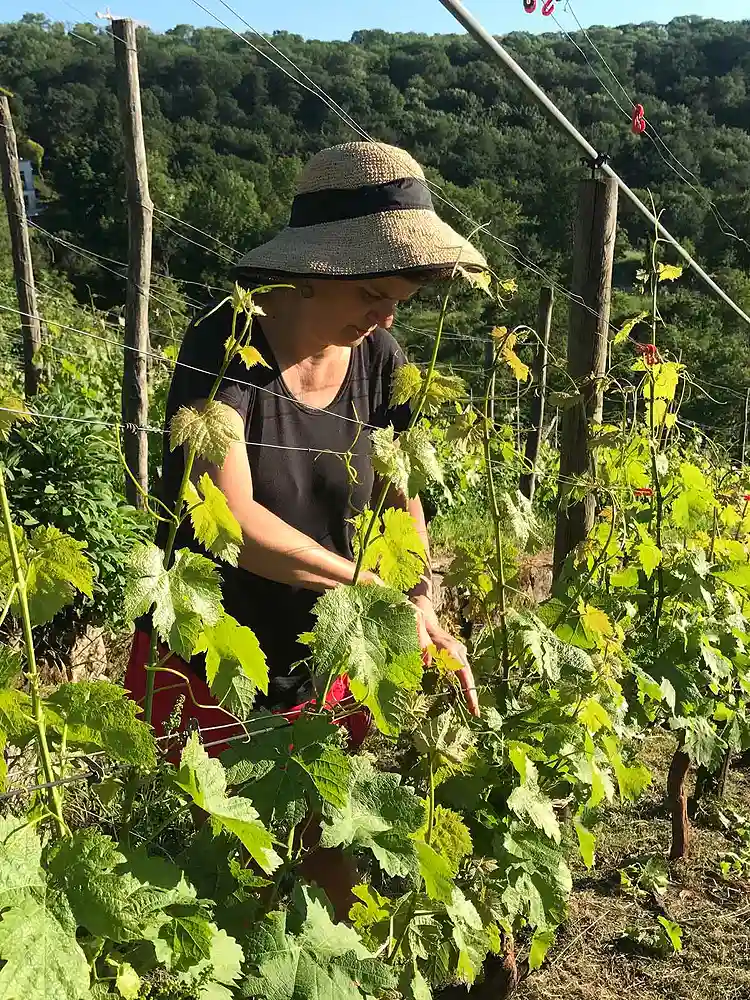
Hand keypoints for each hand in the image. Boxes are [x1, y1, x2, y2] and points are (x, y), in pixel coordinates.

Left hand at [412, 600, 479, 717]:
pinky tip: (465, 698)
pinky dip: (464, 685)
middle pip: (468, 675)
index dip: (468, 688)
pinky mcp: (454, 656)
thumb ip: (419, 641)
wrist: (422, 611)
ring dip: (469, 691)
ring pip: (466, 674)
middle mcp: (456, 650)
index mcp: (448, 646)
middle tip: (476, 714)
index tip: (473, 706)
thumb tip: (427, 664)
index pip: (462, 671)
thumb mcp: (414, 623)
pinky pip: (460, 673)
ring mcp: (457, 653)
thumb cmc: (416, 618)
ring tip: (473, 710)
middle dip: (472, 694)